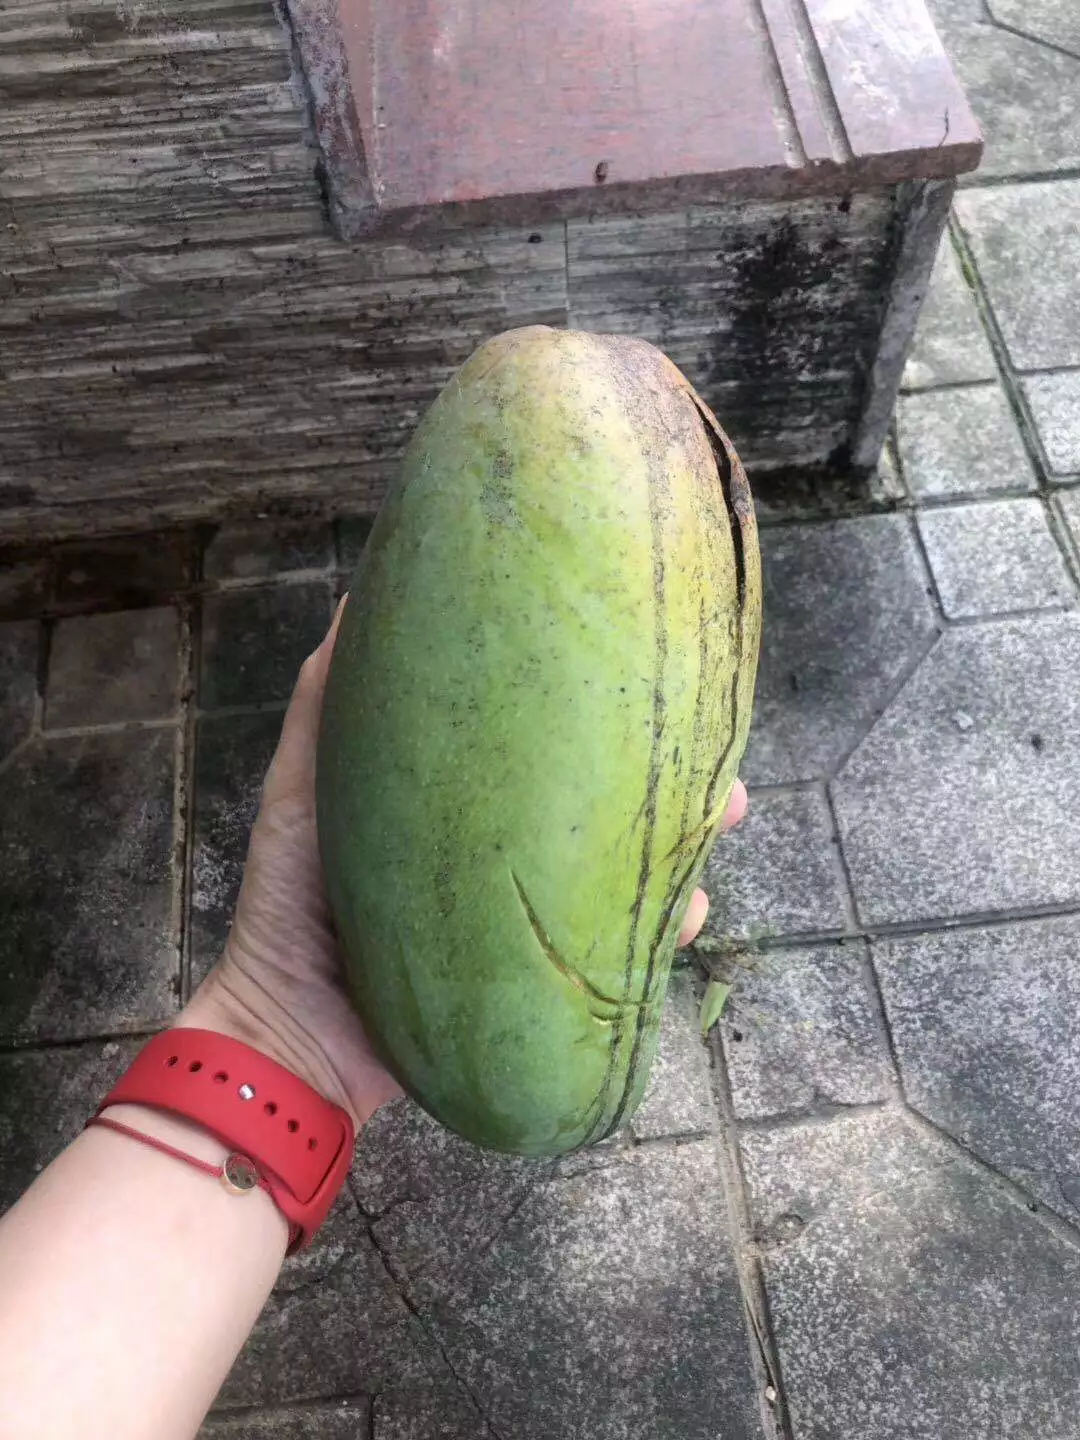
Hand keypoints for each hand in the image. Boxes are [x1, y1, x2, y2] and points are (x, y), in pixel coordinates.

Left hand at [180, 600, 747, 1130]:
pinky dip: (657, 935)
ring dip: (680, 848)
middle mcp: (509, 858)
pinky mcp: (539, 986)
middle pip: (602, 807)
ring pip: (622, 875)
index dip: (601, 715)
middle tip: (719, 759)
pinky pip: (615, 957)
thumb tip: (357, 600)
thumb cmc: (288, 905)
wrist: (290, 1037)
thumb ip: (322, 709)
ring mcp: (528, 924)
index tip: (646, 671)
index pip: (547, 752)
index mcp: (466, 808)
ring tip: (722, 818)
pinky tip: (685, 914)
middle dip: (667, 778)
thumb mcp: (302, 792)